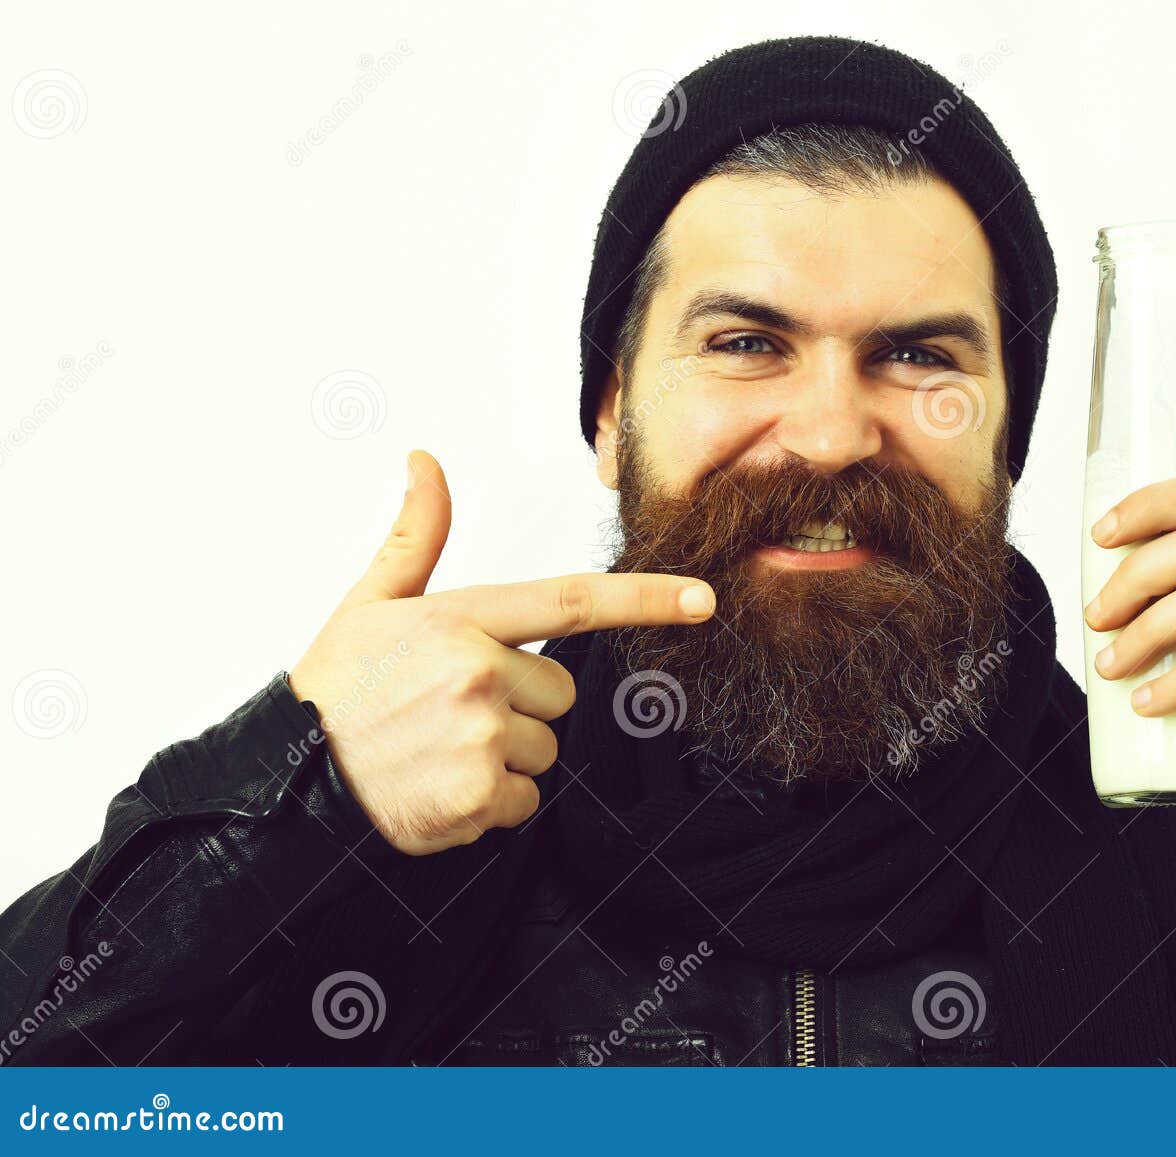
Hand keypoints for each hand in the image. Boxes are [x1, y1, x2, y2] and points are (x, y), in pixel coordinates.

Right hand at [288, 450, 716, 854]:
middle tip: (449, 712)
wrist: (287, 777)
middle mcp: (477, 673)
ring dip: (503, 758)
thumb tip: (425, 462)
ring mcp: (481, 736)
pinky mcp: (479, 796)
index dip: (645, 598)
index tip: (703, 598)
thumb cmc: (334, 690)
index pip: (570, 601)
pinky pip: (524, 802)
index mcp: (458, 619)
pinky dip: (490, 806)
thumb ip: (416, 536)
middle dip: (520, 706)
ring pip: (543, 749)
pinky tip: (439, 788)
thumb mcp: (370, 603)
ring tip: (437, 751)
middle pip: (560, 693)